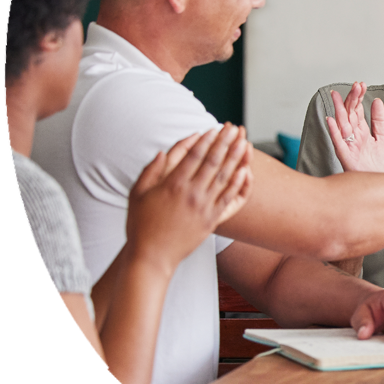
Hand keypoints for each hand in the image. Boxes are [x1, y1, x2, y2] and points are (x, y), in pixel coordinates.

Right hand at [125, 125, 252, 272]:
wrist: (151, 256)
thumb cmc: (141, 224)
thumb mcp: (137, 192)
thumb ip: (151, 169)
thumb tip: (164, 151)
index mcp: (172, 184)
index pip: (195, 155)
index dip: (207, 139)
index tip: (215, 128)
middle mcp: (191, 193)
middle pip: (214, 161)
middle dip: (225, 142)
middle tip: (234, 128)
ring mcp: (204, 207)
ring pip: (225, 177)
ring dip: (237, 157)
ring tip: (245, 142)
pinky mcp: (212, 220)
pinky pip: (230, 199)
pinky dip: (239, 184)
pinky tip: (246, 171)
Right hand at [325, 83, 383, 172]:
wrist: (381, 186)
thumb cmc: (378, 166)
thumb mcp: (381, 139)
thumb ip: (378, 120)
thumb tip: (376, 100)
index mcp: (361, 132)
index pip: (357, 110)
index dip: (359, 98)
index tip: (361, 84)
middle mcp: (353, 137)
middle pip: (349, 114)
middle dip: (351, 99)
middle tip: (355, 85)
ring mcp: (348, 146)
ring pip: (342, 124)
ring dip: (339, 110)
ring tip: (336, 95)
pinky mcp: (345, 157)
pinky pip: (338, 143)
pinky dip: (334, 132)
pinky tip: (330, 120)